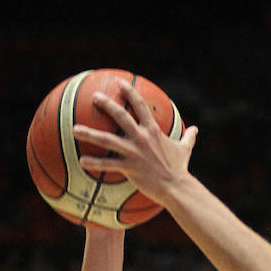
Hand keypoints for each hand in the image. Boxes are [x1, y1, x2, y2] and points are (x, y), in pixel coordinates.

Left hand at [72, 80, 198, 206]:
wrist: (177, 187)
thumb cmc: (180, 168)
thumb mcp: (185, 149)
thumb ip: (188, 137)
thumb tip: (196, 129)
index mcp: (153, 131)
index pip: (141, 106)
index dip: (130, 92)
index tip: (120, 83)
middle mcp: (142, 138)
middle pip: (121, 116)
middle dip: (107, 105)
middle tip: (94, 97)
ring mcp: (133, 152)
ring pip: (107, 140)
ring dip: (90, 134)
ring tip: (75, 129)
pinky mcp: (128, 168)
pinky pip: (107, 165)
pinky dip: (94, 163)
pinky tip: (81, 161)